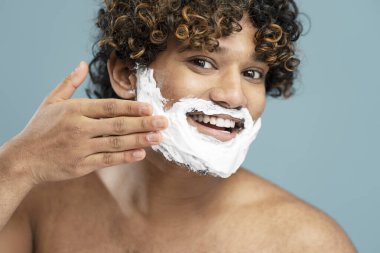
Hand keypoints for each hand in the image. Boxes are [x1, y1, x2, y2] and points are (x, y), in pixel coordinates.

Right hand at [8, 61, 167, 184]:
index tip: (150, 107)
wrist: (24, 158)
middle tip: (163, 122)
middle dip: (143, 123)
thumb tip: (82, 63)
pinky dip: (125, 158)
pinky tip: (141, 154)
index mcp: (75, 110)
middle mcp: (80, 128)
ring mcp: (81, 148)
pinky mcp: (81, 165)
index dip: (131, 107)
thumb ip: (69, 83)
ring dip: (140, 140)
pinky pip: (107, 161)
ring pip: (116, 143)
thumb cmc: (40, 128)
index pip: (109, 107)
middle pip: (118, 125)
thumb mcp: (51, 101)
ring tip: (158, 138)